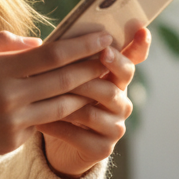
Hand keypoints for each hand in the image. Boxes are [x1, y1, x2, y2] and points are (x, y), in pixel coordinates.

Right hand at [0, 30, 114, 163]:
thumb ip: (4, 43)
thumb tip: (38, 42)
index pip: (51, 55)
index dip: (80, 46)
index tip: (102, 38)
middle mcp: (9, 96)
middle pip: (63, 80)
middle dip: (91, 68)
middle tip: (111, 58)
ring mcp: (13, 122)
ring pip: (61, 106)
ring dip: (82, 94)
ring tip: (99, 82)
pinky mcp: (13, 142)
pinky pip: (42, 124)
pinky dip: (54, 114)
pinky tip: (66, 105)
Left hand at [39, 26, 150, 178]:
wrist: (59, 145)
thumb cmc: (62, 100)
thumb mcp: (66, 75)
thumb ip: (69, 58)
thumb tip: (53, 37)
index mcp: (115, 78)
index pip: (134, 59)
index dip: (139, 45)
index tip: (140, 30)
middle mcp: (121, 101)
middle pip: (116, 82)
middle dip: (93, 70)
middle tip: (77, 61)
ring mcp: (115, 126)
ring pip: (92, 110)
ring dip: (67, 101)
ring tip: (43, 94)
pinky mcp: (102, 148)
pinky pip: (80, 135)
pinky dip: (57, 127)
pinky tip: (38, 122)